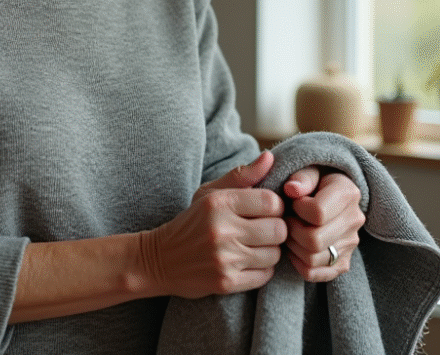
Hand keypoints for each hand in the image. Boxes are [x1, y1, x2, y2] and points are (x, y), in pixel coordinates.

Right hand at [144, 152, 287, 298]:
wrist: (161, 259)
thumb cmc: (192, 222)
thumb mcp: (210, 193)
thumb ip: (242, 176)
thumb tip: (270, 157)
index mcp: (219, 203)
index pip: (272, 202)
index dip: (276, 207)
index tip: (266, 211)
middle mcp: (222, 230)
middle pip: (278, 230)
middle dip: (276, 229)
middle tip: (264, 230)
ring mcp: (224, 258)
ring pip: (274, 254)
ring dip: (269, 251)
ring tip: (254, 246)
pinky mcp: (226, 282)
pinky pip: (265, 275)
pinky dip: (262, 269)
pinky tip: (247, 262)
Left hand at [281, 167, 364, 281]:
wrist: (325, 193)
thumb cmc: (313, 180)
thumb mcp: (309, 169)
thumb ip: (301, 177)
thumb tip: (291, 189)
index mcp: (349, 193)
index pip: (317, 213)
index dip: (297, 208)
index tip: (293, 201)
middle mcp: (354, 220)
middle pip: (314, 241)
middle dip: (292, 230)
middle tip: (286, 219)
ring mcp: (351, 244)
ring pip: (312, 260)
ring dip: (293, 247)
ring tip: (290, 230)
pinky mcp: (343, 262)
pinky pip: (314, 274)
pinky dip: (299, 263)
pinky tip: (295, 246)